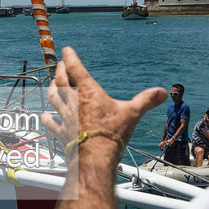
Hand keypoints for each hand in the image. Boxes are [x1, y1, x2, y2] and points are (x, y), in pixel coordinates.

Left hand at [44, 47, 166, 153]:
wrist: (94, 158)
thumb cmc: (111, 134)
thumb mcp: (132, 114)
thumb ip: (146, 101)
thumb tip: (162, 92)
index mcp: (88, 92)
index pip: (76, 68)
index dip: (70, 57)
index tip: (67, 50)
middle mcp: (73, 101)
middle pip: (61, 80)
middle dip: (60, 70)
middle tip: (60, 64)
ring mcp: (65, 116)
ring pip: (53, 97)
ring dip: (52, 88)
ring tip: (53, 83)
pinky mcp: (61, 131)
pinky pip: (51, 121)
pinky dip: (47, 117)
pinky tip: (46, 116)